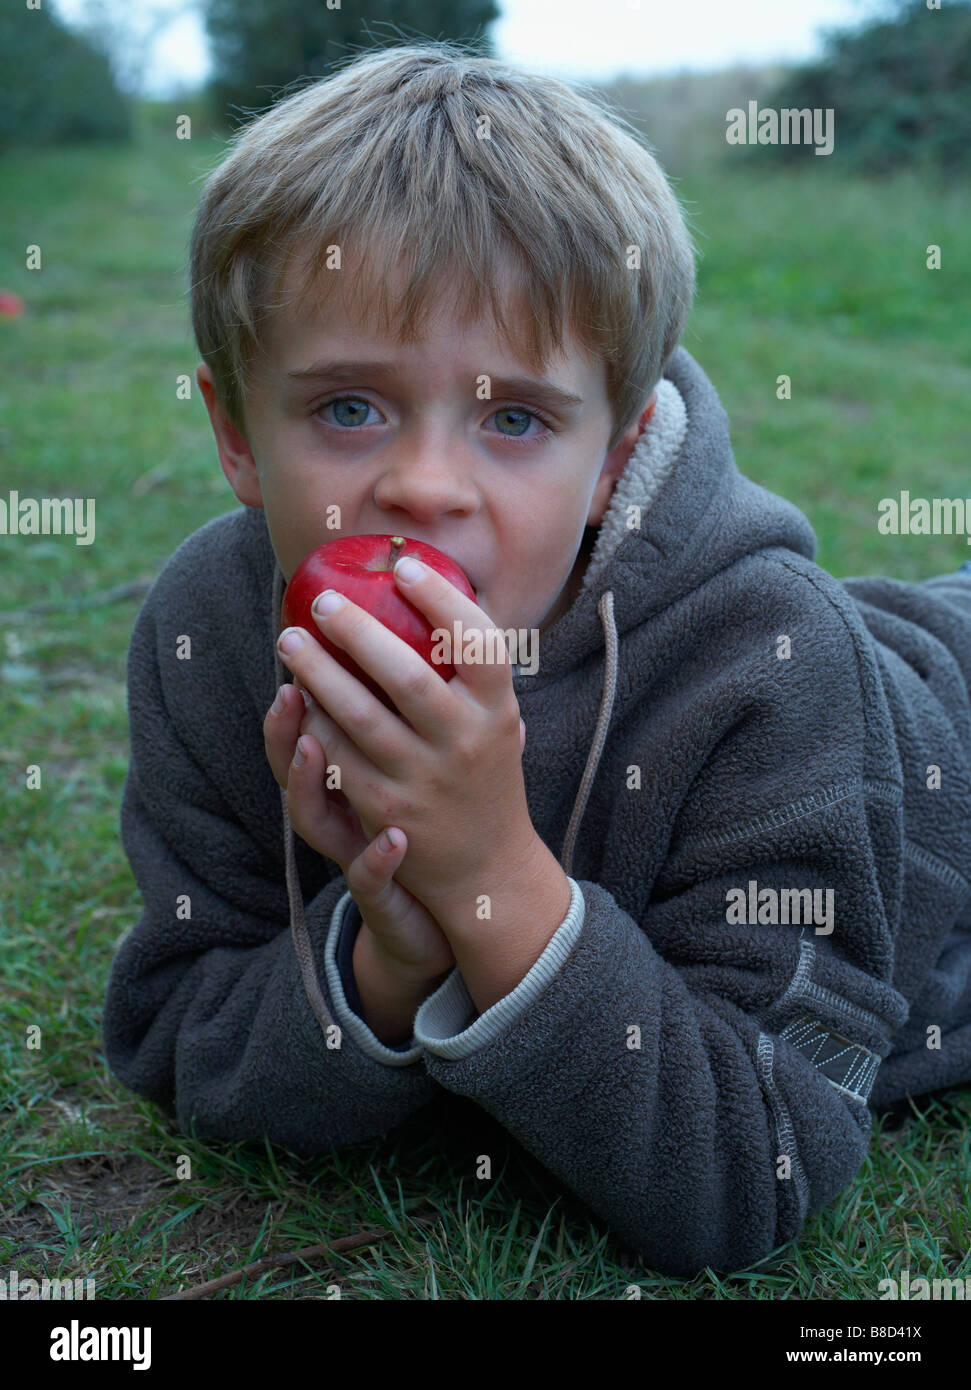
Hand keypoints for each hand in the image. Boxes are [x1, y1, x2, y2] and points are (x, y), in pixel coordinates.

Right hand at [263, 679, 454, 978]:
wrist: (447, 911)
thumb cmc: (430, 828)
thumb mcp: (420, 770)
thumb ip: (426, 722)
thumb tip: (459, 648)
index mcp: (348, 774)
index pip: (308, 731)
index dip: (297, 698)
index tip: (299, 651)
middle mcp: (339, 810)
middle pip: (293, 767)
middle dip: (285, 728)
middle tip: (288, 689)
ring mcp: (352, 851)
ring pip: (312, 818)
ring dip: (309, 781)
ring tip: (311, 745)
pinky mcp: (380, 893)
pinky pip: (369, 876)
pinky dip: (378, 857)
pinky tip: (395, 837)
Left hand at [275, 560, 533, 920]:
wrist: (487, 867)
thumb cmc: (484, 775)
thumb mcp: (498, 723)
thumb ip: (472, 675)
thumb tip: (439, 594)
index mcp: (498, 711)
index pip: (478, 643)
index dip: (441, 600)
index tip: (403, 567)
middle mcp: (465, 742)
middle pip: (407, 674)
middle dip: (357, 631)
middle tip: (322, 600)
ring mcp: (425, 778)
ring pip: (360, 715)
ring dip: (318, 672)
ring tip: (289, 639)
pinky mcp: (388, 809)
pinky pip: (338, 758)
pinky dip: (312, 724)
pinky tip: (294, 699)